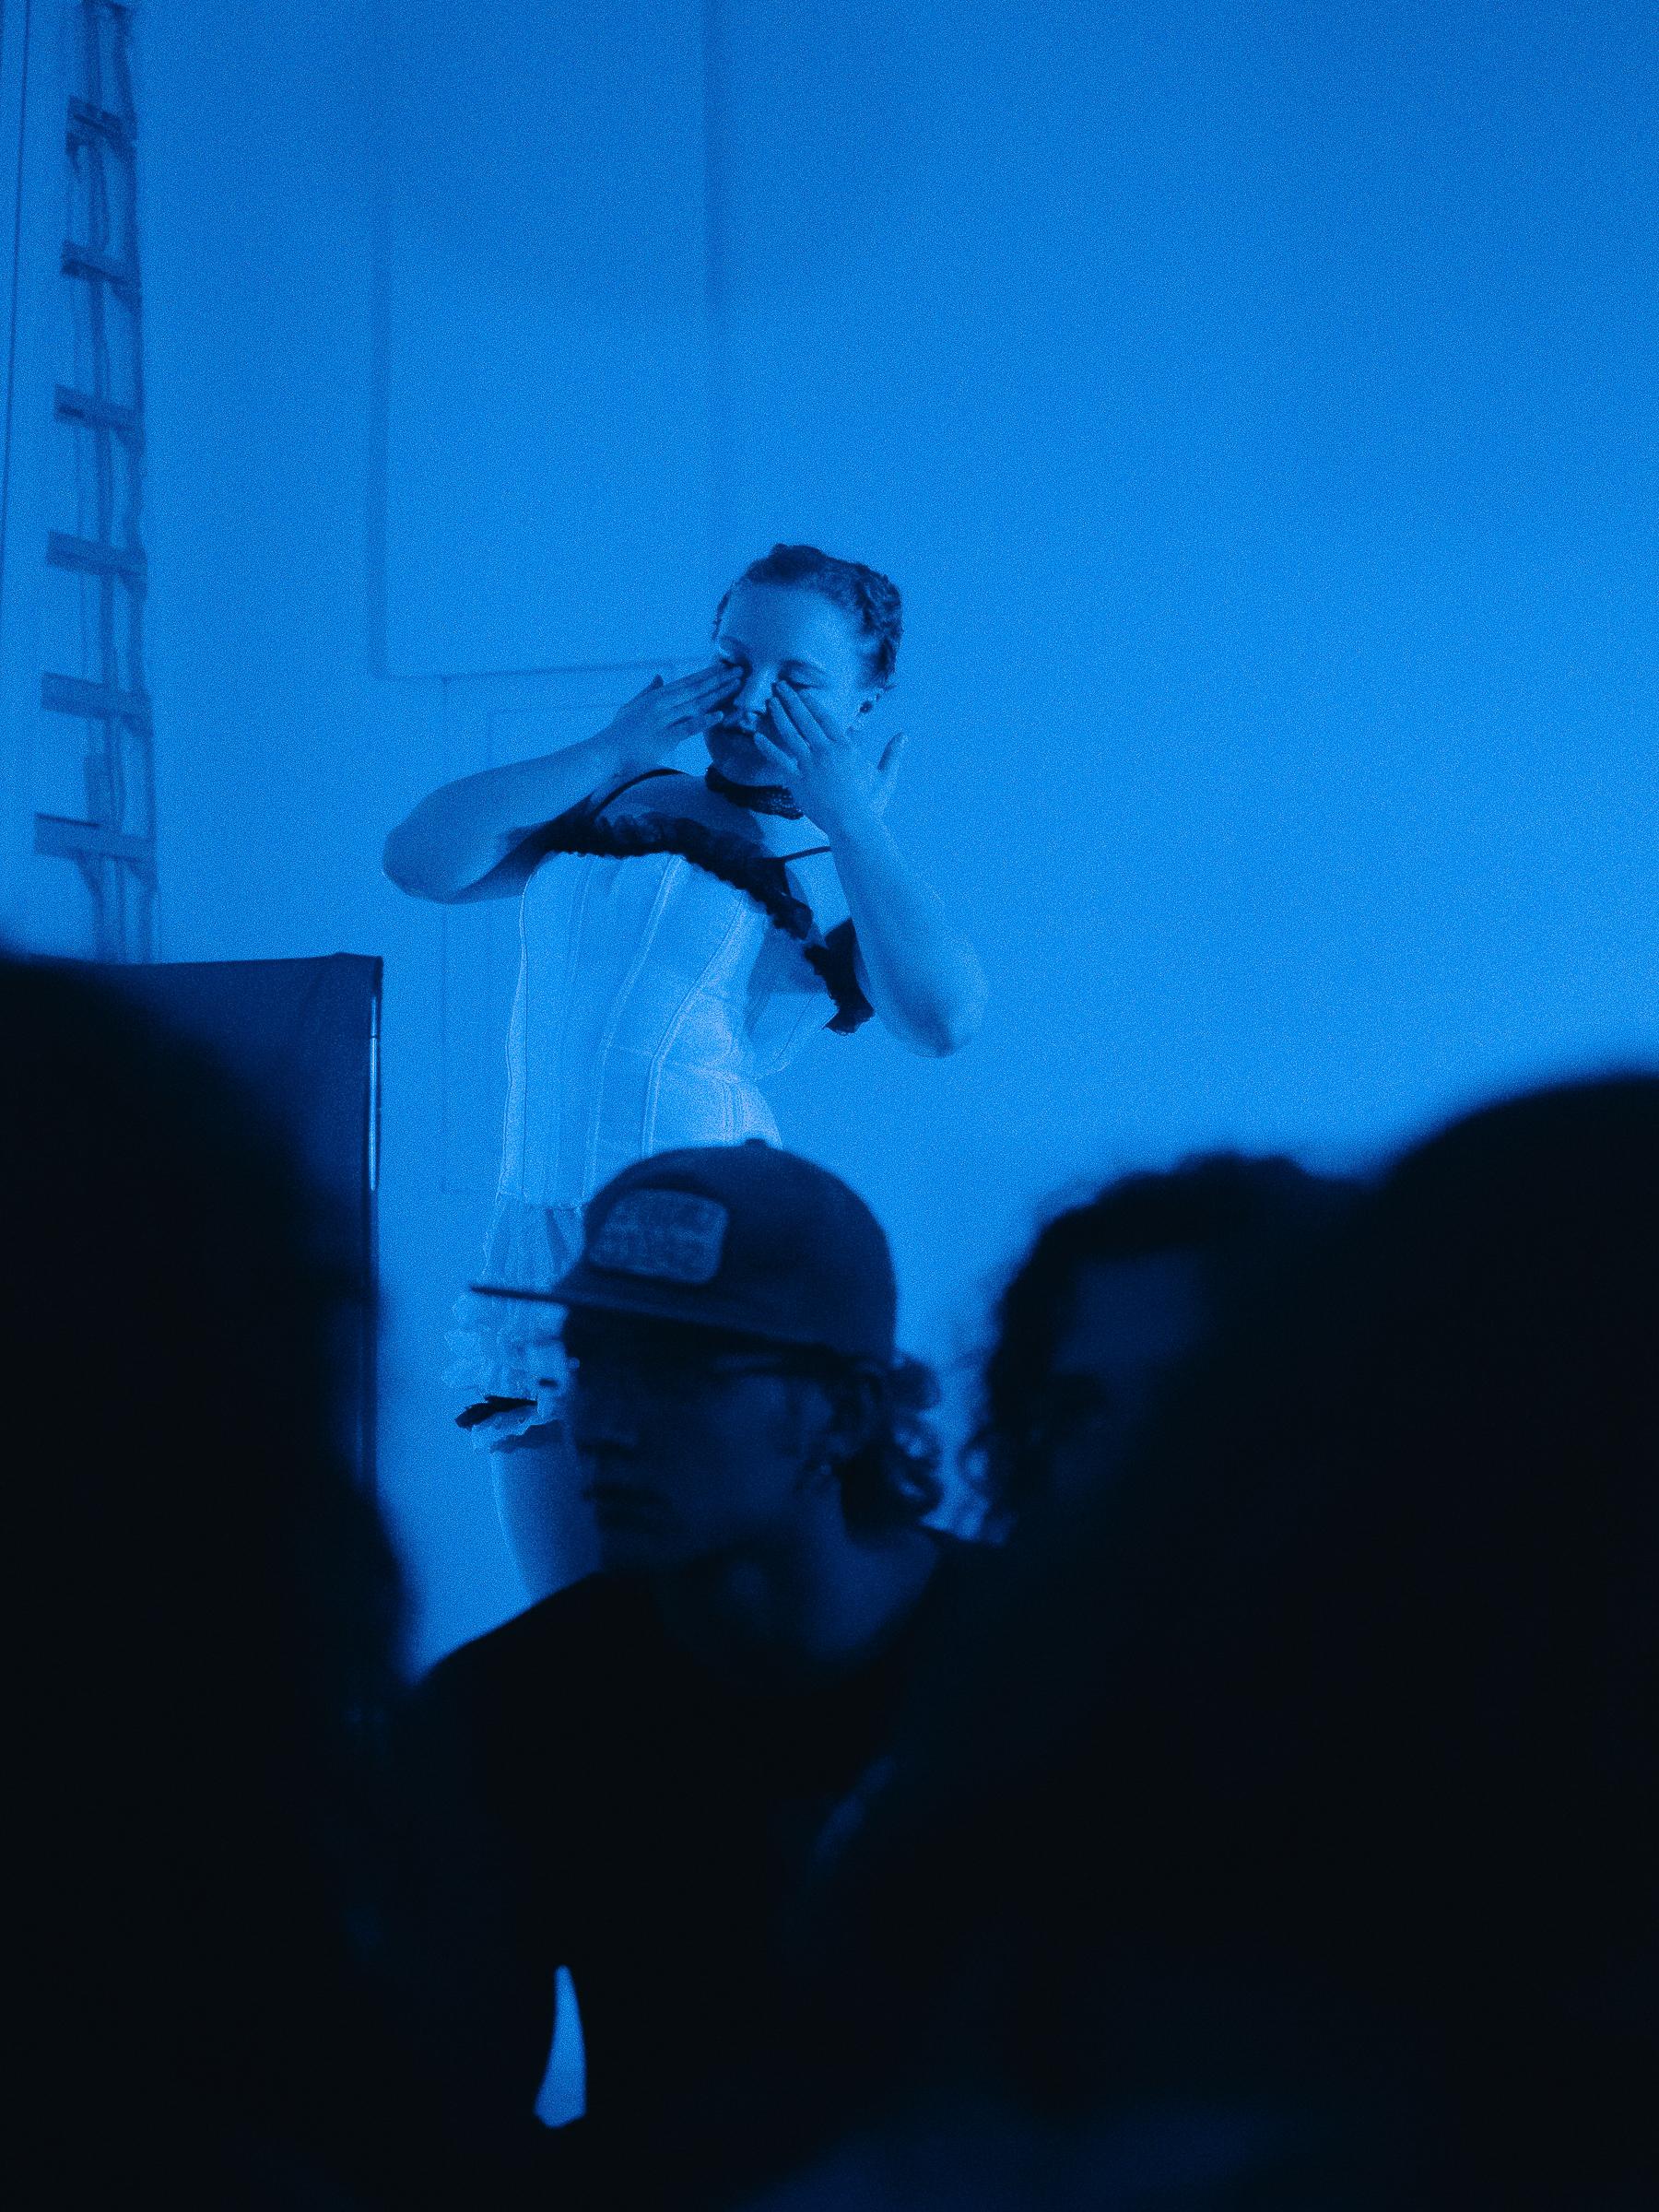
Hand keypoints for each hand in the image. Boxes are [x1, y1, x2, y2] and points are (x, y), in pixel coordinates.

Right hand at [603, 664, 739, 772]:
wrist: (607, 751)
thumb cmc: (619, 731)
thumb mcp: (632, 706)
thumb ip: (648, 691)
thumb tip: (659, 677)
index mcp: (656, 696)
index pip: (687, 682)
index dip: (707, 674)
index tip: (725, 667)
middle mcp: (662, 704)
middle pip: (696, 689)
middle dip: (719, 680)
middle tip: (740, 672)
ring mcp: (664, 720)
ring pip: (696, 704)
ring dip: (718, 695)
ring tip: (736, 686)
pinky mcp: (665, 738)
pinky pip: (688, 728)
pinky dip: (705, 721)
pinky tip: (720, 714)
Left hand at [753, 680, 906, 831]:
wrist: (852, 825)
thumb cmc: (870, 803)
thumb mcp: (885, 776)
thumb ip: (892, 754)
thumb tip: (904, 735)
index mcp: (845, 748)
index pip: (825, 718)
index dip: (812, 703)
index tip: (802, 692)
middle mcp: (825, 751)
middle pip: (804, 719)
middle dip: (791, 700)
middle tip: (779, 686)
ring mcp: (809, 765)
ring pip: (789, 734)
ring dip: (778, 716)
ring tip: (770, 702)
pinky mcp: (796, 781)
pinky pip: (778, 760)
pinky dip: (767, 747)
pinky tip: (757, 736)